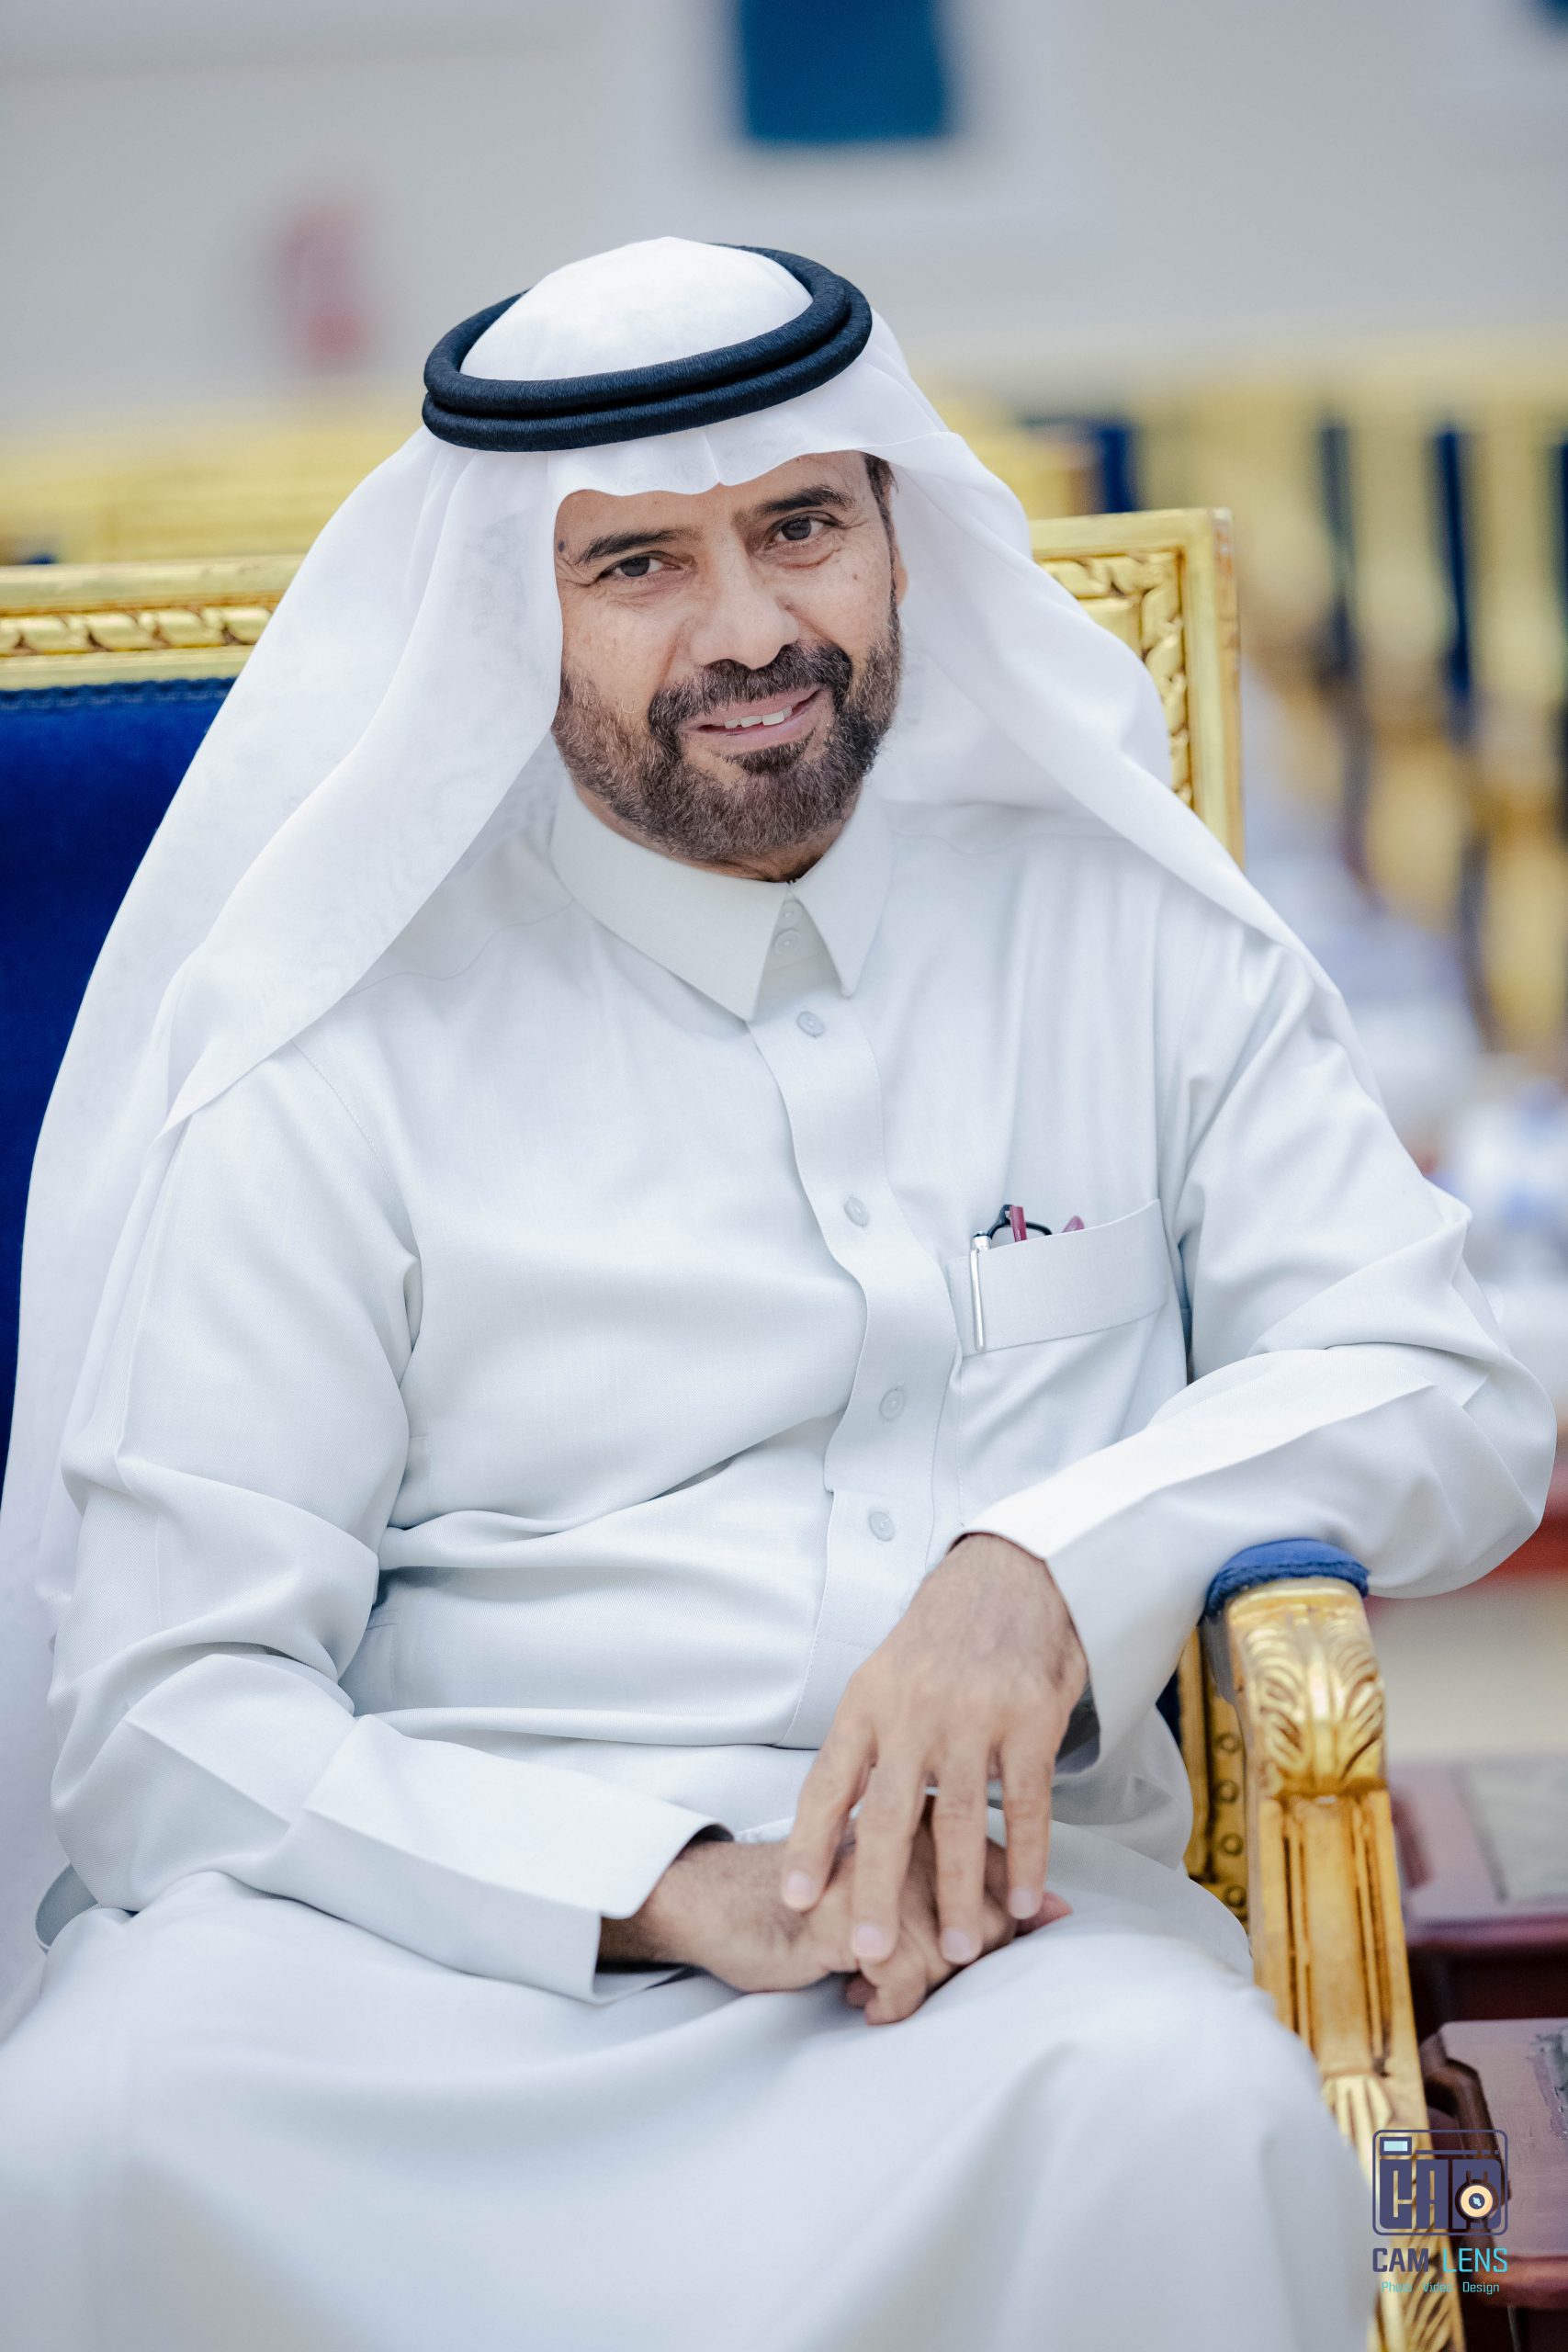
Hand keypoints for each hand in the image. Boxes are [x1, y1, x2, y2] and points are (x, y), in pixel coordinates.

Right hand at [603, 1808, 1065, 2023]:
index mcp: (924, 1813)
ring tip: (879, 1987)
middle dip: (954, 1965)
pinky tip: (865, 2001)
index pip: (1003, 1880)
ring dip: (918, 1988)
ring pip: (947, 1955)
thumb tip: (1061, 1910)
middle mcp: (907, 1833)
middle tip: (912, 1972)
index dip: (1005, 1927)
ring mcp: (876, 1871)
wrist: (726, 1902)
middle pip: (982, 1925)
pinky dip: (891, 2002)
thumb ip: (975, 1884)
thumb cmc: (826, 1895)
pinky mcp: (843, 1914)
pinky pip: (902, 1979)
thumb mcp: (903, 1880)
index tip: (985, 1955)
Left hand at [776, 1533, 1085, 2002]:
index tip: (797, 1899)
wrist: (1010, 1577)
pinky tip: (1020, 1901)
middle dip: (878, 1889)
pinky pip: (1026, 1804)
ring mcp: (975, 1716)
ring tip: (958, 1950)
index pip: (829, 1783)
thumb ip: (866, 1747)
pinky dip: (1024, 1858)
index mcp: (868, 1702)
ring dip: (959, 1892)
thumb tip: (837, 1832)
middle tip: (869, 1949)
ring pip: (960, 1821)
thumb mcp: (883, 1677)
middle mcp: (915, 1710)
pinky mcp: (1030, 1720)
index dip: (810, 1844)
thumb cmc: (940, 1641)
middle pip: (891, 1815)